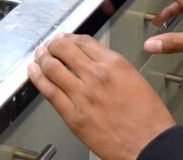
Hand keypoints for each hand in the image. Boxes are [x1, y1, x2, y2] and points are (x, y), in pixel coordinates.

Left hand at [29, 33, 175, 159]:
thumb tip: (94, 62)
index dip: (70, 37)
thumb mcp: (134, 79)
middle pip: (65, 49)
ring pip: (53, 68)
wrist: (149, 144)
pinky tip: (33, 72)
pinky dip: (38, 79)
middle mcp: (97, 75)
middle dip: (53, 44)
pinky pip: (50, 92)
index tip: (65, 38)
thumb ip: (113, 68)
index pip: (84, 41)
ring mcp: (83, 96)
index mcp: (115, 64)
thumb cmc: (147, 117)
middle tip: (49, 45)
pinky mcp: (73, 116)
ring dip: (42, 58)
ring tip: (39, 56)